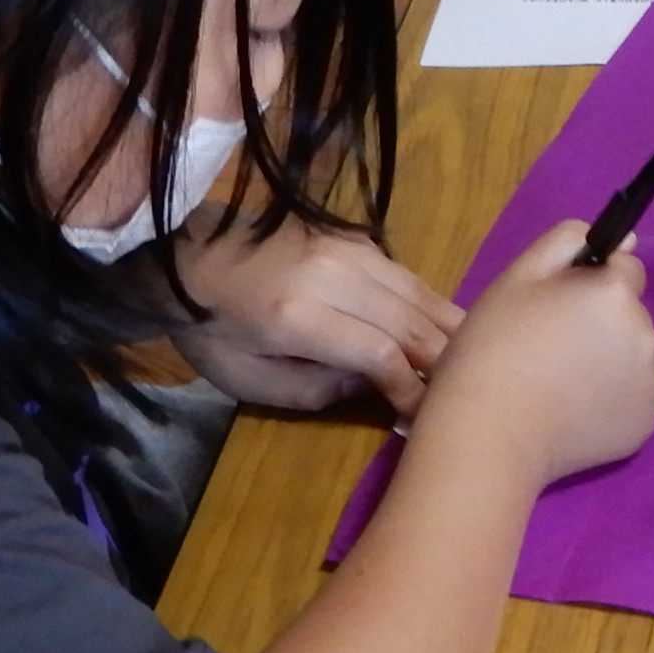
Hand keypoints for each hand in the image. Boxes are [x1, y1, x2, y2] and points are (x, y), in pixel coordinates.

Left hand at [168, 215, 465, 416]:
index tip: (421, 416)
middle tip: (462, 393)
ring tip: (470, 360)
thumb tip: (376, 387)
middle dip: (442, 360)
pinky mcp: (351, 236)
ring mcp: (344, 247)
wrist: (183, 257)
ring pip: (417, 290)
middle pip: (411, 319)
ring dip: (447, 328)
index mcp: (297, 315)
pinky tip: (441, 326)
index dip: (411, 388)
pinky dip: (428, 302)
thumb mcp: (248, 380)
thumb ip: (316, 391)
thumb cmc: (210, 330)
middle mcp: (330, 274)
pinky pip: (404, 273)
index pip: (381, 352)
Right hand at [417, 219, 653, 485]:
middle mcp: (647, 336)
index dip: (590, 283)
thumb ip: (568, 244)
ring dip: (607, 361)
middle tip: (549, 347)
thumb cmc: (493, 348)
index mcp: (617, 295)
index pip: (625, 270)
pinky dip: (609, 400)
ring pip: (632, 357)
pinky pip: (631, 398)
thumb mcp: (518, 278)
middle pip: (629, 316)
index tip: (557, 307)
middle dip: (600, 323)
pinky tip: (571, 411)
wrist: (488, 435)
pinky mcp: (644, 427)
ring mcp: (650, 386)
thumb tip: (626, 240)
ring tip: (557, 383)